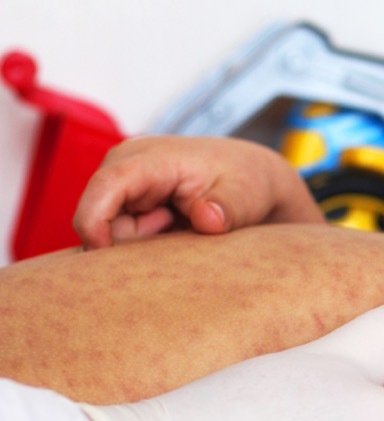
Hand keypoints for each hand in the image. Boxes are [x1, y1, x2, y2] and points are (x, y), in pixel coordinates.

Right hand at [74, 136, 324, 248]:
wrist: (252, 180)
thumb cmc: (247, 182)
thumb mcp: (246, 194)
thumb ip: (227, 207)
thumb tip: (207, 219)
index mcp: (147, 159)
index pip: (105, 187)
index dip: (95, 223)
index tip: (105, 261)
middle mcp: (124, 169)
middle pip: (102, 222)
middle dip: (133, 244)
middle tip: (179, 232)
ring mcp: (124, 190)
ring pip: (112, 236)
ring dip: (145, 247)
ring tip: (181, 229)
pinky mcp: (129, 208)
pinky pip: (123, 241)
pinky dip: (148, 247)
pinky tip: (175, 233)